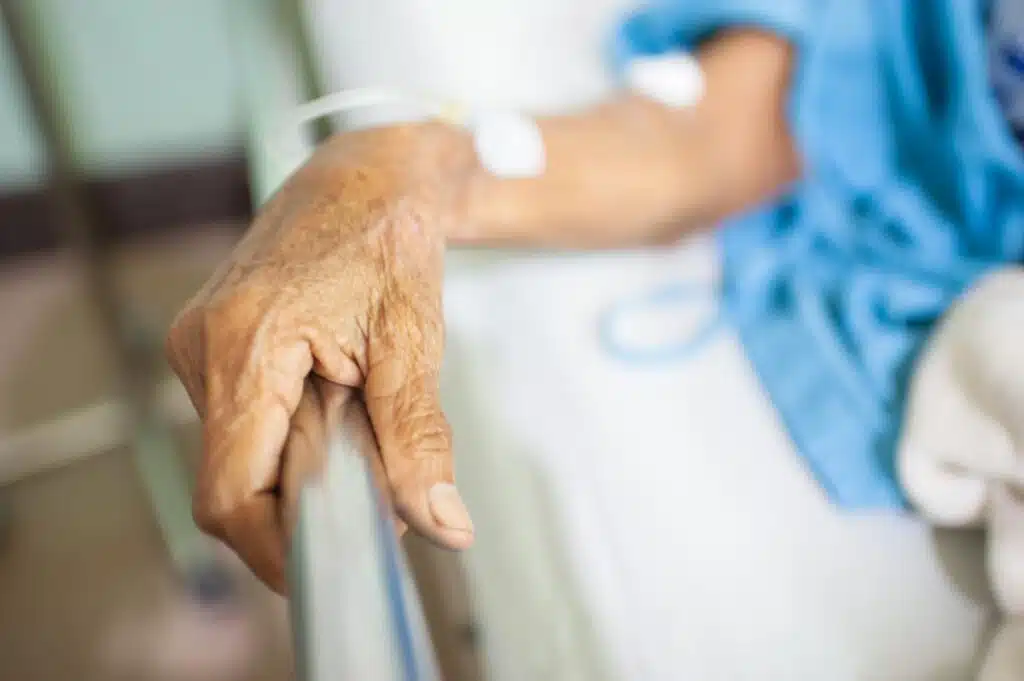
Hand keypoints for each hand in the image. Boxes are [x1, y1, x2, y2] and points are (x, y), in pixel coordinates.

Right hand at [166, 123, 475, 591]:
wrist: (367, 177)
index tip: (337, 562)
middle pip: (234, 483)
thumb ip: (418, 440)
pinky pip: (242, 426)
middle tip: (375, 481)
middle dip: (303, 504)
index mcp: (243, 344)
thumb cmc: (388, 237)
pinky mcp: (213, 349)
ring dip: (301, 468)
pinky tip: (335, 406)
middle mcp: (201, 349)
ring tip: (358, 420)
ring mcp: (199, 348)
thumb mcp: (413, 343)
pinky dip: (290, 441)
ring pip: (239, 458)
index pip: (229, 493)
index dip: (277, 547)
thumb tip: (441, 522)